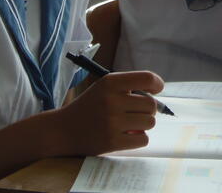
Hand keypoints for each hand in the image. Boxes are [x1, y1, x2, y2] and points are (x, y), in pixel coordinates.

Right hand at [44, 70, 163, 156]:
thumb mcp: (104, 88)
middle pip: (151, 104)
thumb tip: (158, 93)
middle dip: (149, 109)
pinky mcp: (112, 142)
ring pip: (149, 122)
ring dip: (144, 124)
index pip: (147, 78)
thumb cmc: (90, 107)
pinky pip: (143, 139)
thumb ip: (128, 87)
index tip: (156, 89)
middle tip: (137, 112)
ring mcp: (112, 122)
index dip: (157, 84)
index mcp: (110, 83)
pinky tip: (127, 136)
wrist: (63, 130)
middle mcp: (111, 100)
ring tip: (130, 124)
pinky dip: (139, 138)